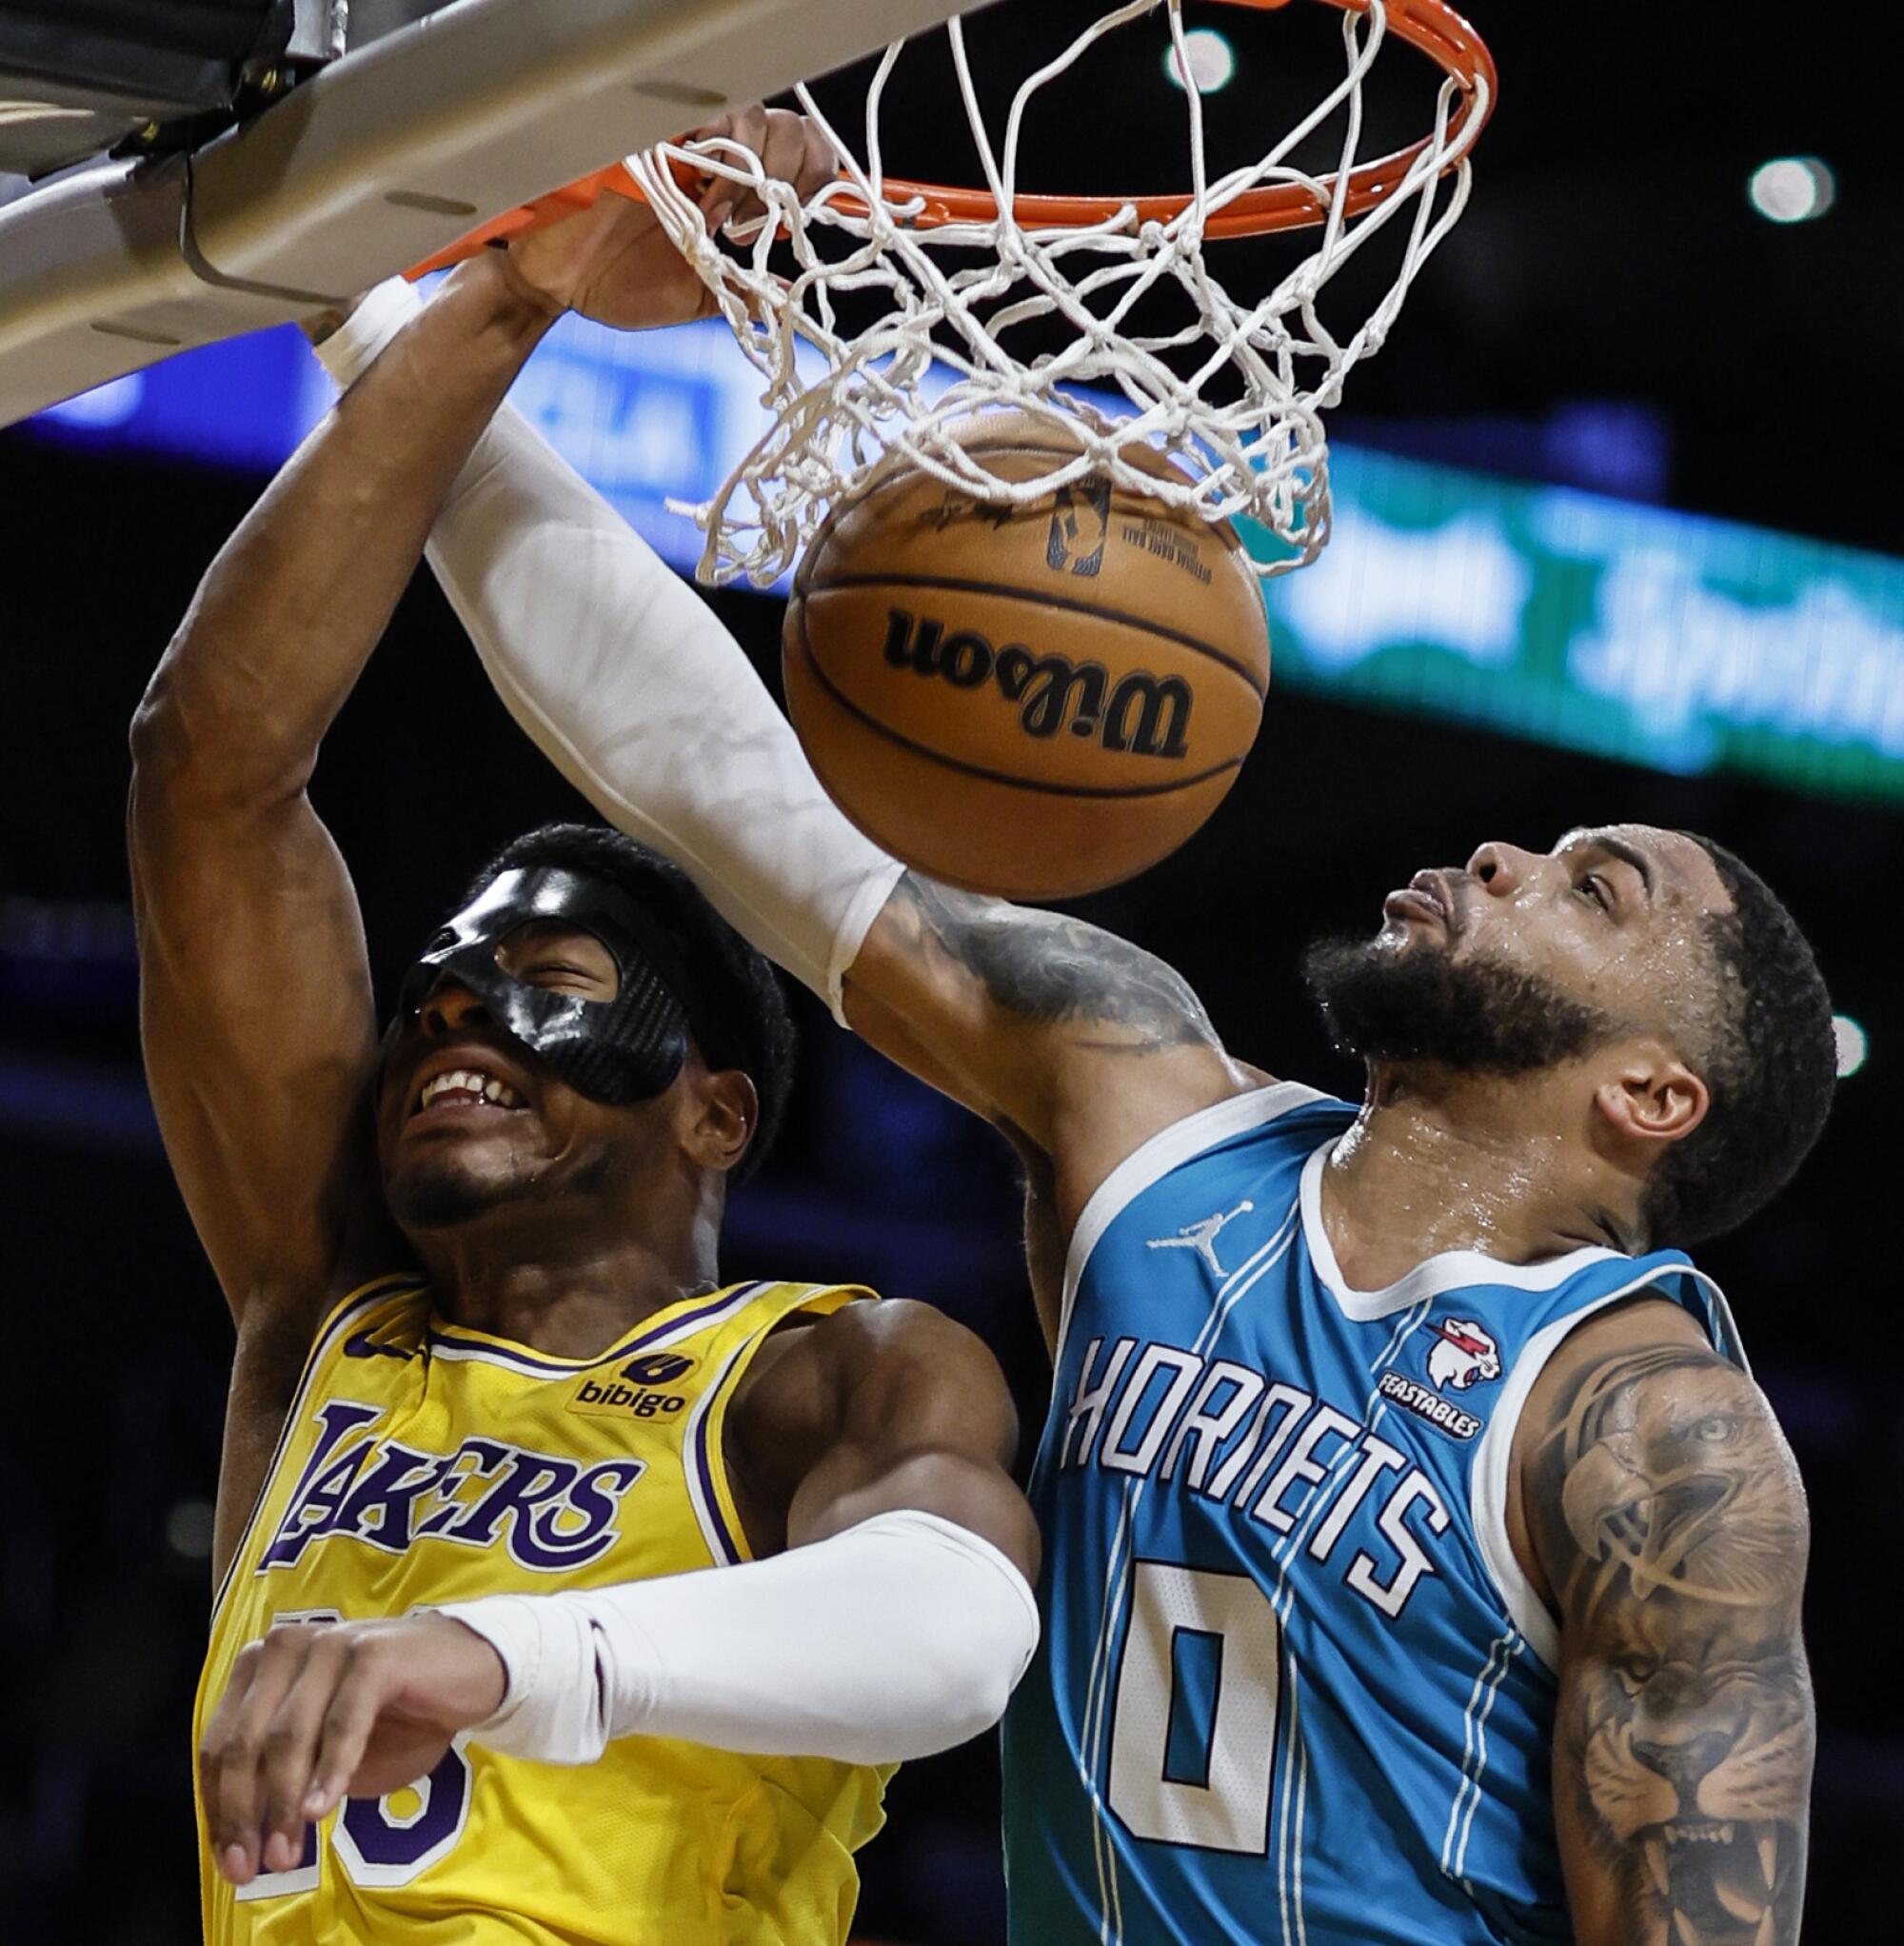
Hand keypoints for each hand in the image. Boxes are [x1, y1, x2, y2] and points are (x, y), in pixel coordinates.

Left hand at [198, 1613, 505, 1887]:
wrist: (470, 1671)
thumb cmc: (393, 1717)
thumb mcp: (326, 1755)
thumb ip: (285, 1780)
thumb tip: (244, 1840)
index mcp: (264, 1667)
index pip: (220, 1745)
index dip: (220, 1809)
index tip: (232, 1862)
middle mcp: (287, 1647)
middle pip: (245, 1742)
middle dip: (244, 1812)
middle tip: (254, 1867)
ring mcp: (331, 1645)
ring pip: (288, 1735)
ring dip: (283, 1802)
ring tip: (287, 1852)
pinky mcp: (374, 1654)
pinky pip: (343, 1720)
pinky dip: (330, 1769)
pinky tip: (321, 1809)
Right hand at [504, 104, 836, 330]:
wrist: (557, 281)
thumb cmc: (615, 282)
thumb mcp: (691, 295)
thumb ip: (738, 291)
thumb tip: (786, 295)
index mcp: (728, 187)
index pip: (794, 150)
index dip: (815, 173)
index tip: (799, 221)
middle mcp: (710, 156)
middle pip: (783, 125)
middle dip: (789, 174)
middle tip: (757, 225)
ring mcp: (679, 139)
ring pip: (749, 114)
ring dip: (753, 171)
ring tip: (723, 220)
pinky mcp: (648, 132)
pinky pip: (697, 115)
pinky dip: (715, 155)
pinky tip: (703, 200)